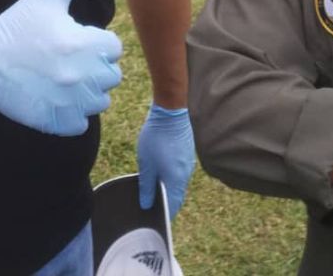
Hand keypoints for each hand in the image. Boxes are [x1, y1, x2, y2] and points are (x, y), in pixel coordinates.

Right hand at [0, 0, 122, 135]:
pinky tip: (55, 97)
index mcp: (82, 44)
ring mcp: (68, 101)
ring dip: (87, 92)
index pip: (113, 48)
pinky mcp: (56, 122)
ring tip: (62, 78)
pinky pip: (81, 122)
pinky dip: (73, 114)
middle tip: (67, 58)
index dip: (96, 42)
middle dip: (94, 66)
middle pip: (110, 75)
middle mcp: (80, 75)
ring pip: (99, 101)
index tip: (74, 39)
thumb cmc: (17, 24)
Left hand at [138, 103, 195, 217]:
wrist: (171, 112)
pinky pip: (179, 171)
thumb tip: (146, 204)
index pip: (172, 205)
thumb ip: (146, 186)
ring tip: (152, 188)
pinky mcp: (186, 153)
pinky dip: (170, 175)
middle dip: (165, 202)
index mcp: (175, 181)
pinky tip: (159, 171)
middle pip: (176, 195)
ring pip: (177, 182)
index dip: (164, 214)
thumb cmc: (156, 138)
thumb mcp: (146, 164)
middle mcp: (185, 175)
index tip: (154, 219)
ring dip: (167, 187)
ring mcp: (187, 164)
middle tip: (151, 204)